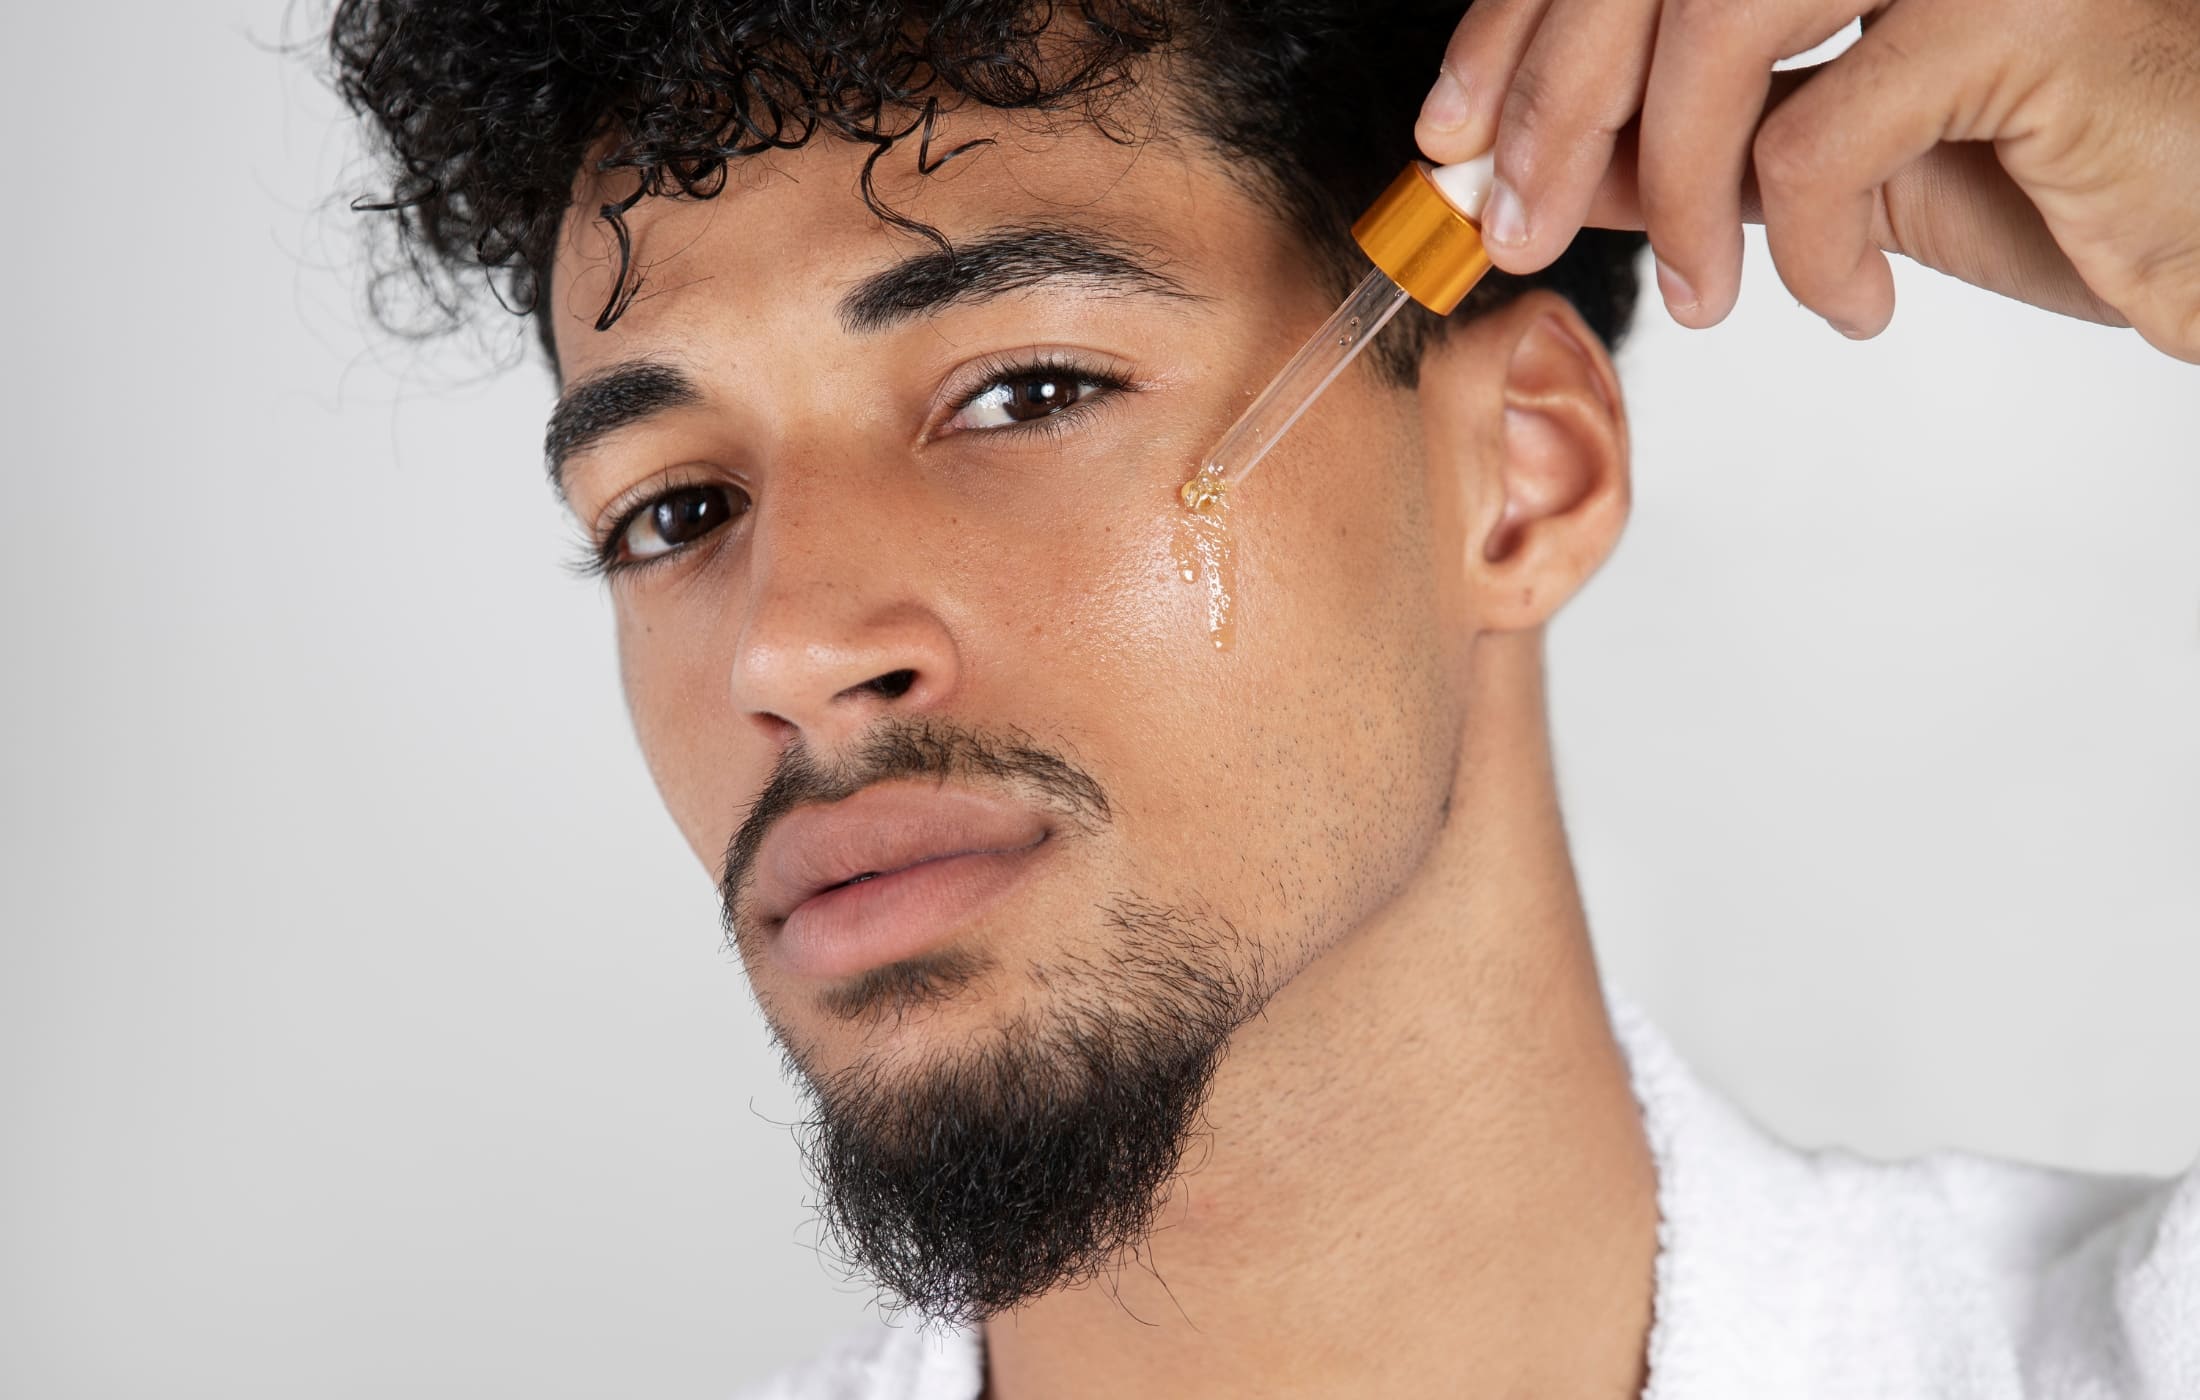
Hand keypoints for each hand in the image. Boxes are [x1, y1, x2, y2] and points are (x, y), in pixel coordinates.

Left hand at [1414, 0, 2199, 361]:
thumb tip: (1553, 162)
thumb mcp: (1834, 161)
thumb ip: (1700, 141)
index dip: (1519, 29)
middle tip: (1514, 230)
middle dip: (1552, 107)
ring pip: (1716, 26)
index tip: (1448, 137)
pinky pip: (1825, 130)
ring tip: (1708, 296)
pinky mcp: (2029, 6)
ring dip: (1677, 186)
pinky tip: (1848, 300)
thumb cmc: (2054, 177)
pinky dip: (1808, 243)